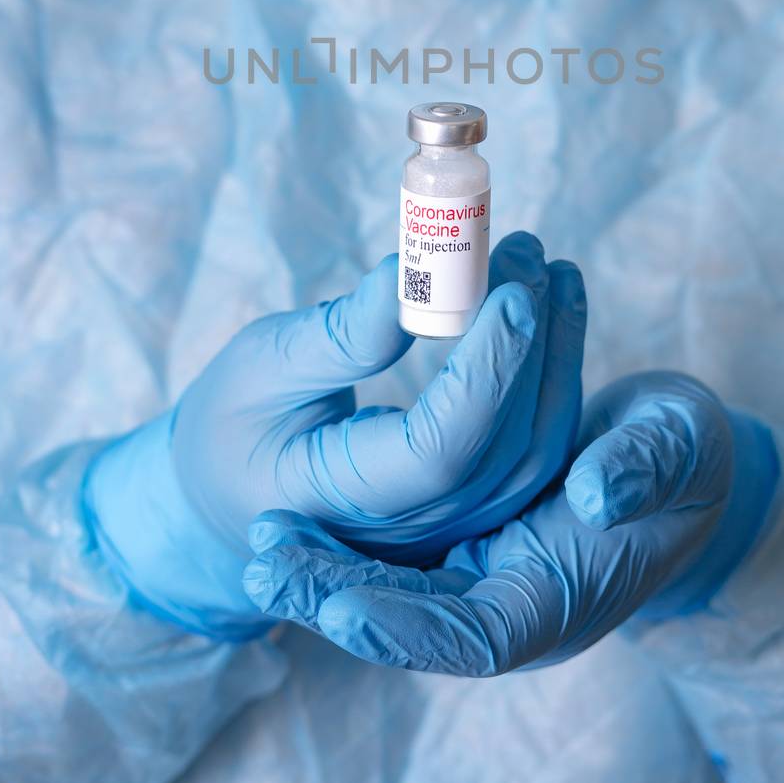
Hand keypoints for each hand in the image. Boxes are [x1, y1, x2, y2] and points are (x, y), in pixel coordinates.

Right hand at [82, 231, 586, 637]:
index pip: (441, 450)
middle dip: (530, 343)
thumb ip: (340, 335)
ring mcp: (447, 528)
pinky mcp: (469, 506)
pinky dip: (549, 378)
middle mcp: (409, 530)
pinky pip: (529, 449)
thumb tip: (410, 272)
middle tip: (532, 251)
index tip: (513, 291)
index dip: (488, 373)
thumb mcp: (262, 367)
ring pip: (531, 453)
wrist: (228, 497)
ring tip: (552, 269)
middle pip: (502, 448)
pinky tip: (550, 313)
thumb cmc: (234, 425)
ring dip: (555, 355)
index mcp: (343, 499)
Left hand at [241, 371, 778, 672]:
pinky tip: (293, 513)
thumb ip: (643, 466)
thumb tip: (594, 491)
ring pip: (395, 588)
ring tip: (259, 543)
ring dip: (327, 569)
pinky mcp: (468, 538)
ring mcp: (488, 571)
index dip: (411, 627)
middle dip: (338, 595)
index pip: (478, 637)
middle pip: (416, 621)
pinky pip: (398, 551)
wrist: (681, 454)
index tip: (341, 608)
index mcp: (565, 596)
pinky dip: (348, 538)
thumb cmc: (686, 452)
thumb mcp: (678, 444)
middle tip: (263, 563)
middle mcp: (516, 598)